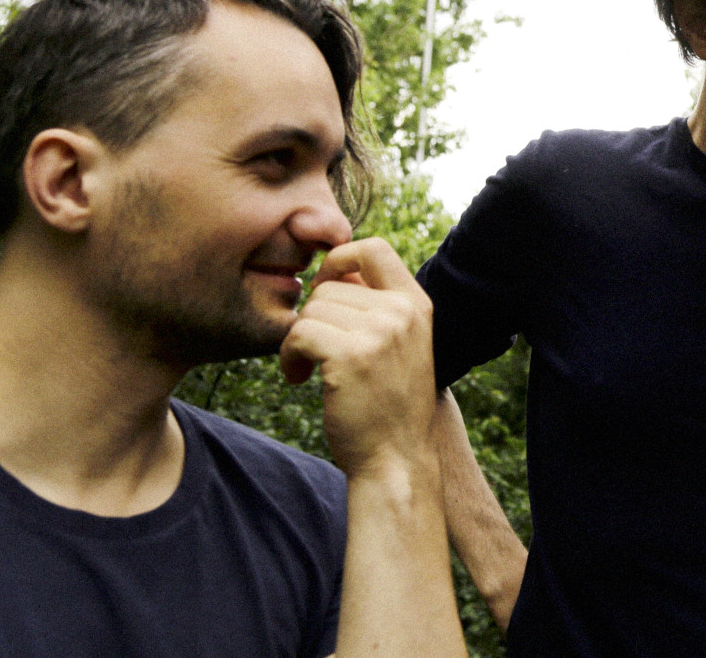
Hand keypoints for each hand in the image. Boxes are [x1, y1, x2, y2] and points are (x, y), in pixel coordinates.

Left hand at [279, 238, 438, 475]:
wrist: (396, 458)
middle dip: (312, 318)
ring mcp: (378, 332)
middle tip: (315, 351)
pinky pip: (298, 333)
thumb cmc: (389, 403)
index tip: (326, 290)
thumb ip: (376, 306)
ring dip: (298, 340)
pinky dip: (288, 356)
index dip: (339, 259)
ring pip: (311, 310)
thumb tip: (336, 270)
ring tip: (309, 369)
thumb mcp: (399, 344)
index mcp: (416, 303)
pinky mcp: (350, 356)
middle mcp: (401, 312)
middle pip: (329, 286)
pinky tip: (299, 378)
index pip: (373, 248)